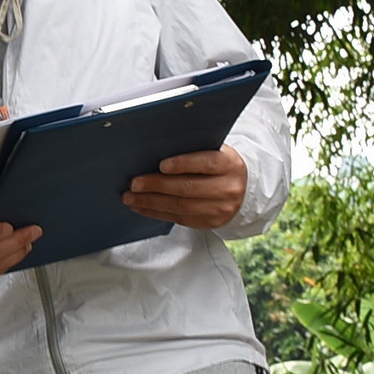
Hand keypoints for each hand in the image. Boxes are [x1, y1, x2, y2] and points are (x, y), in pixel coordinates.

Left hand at [121, 146, 247, 228]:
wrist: (243, 187)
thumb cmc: (219, 164)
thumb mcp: (214, 152)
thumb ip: (193, 150)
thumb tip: (155, 150)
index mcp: (229, 164)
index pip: (206, 163)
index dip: (183, 164)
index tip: (161, 165)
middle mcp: (228, 188)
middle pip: (188, 188)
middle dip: (157, 186)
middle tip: (134, 184)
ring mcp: (220, 209)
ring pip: (181, 207)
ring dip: (151, 203)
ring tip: (130, 198)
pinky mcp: (210, 223)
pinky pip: (179, 219)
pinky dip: (156, 213)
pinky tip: (141, 207)